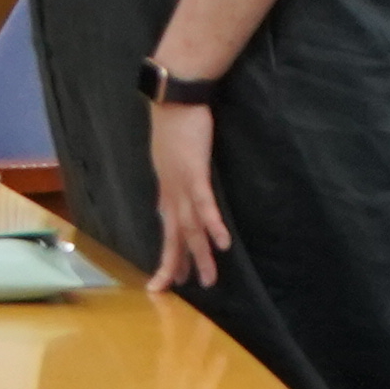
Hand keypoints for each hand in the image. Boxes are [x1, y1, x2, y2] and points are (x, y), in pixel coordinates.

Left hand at [146, 99, 230, 294]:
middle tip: (175, 291)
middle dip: (176, 265)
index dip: (169, 254)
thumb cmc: (176, 121)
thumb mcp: (173, 154)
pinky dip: (212, 225)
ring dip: (200, 255)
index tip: (169, 277)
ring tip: (208, 280)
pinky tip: (222, 244)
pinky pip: (204, 205)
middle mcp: (171, 191)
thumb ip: (178, 173)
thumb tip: (182, 183)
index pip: (167, 228)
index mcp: (167, 188)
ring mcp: (181, 184)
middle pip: (174, 235)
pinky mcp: (195, 173)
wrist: (173, 97)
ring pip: (190, 228)